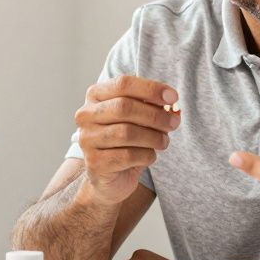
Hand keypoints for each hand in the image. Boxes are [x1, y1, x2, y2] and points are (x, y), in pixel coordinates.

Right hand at [75, 76, 179, 205]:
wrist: (111, 176)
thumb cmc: (127, 140)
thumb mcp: (139, 117)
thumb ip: (152, 106)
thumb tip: (172, 103)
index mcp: (95, 95)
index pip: (123, 84)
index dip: (150, 89)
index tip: (173, 97)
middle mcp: (86, 115)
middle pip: (124, 107)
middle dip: (155, 115)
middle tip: (174, 122)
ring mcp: (87, 139)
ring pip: (127, 133)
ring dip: (154, 137)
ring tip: (164, 141)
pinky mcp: (95, 162)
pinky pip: (128, 156)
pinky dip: (146, 155)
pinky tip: (149, 156)